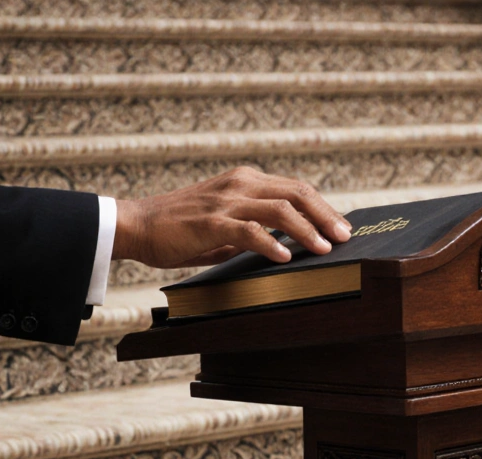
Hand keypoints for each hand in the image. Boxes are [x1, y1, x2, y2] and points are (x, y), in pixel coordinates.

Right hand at [112, 166, 350, 267]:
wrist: (136, 225)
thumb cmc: (182, 229)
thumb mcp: (226, 224)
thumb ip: (255, 228)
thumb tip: (288, 246)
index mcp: (246, 181)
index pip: (296, 189)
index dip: (323, 207)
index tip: (343, 226)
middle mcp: (240, 184)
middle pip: (296, 193)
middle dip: (326, 215)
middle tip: (345, 236)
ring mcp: (225, 201)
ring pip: (279, 209)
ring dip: (306, 230)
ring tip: (324, 248)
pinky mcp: (210, 222)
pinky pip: (248, 230)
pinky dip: (271, 243)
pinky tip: (286, 256)